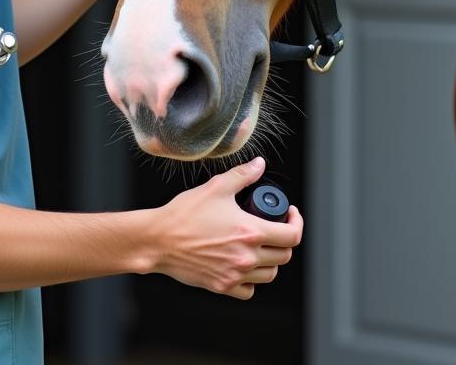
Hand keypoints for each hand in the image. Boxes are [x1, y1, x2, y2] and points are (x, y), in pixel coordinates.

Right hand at [149, 157, 303, 299]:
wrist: (158, 240)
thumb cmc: (185, 214)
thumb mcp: (216, 187)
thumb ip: (243, 175)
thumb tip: (260, 164)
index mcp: (250, 232)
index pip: (291, 236)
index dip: (296, 222)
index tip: (290, 213)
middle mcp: (246, 257)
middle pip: (284, 256)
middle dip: (284, 240)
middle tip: (275, 228)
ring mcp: (234, 275)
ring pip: (269, 275)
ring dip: (270, 260)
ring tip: (261, 245)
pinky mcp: (221, 286)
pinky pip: (248, 290)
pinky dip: (251, 280)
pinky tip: (243, 264)